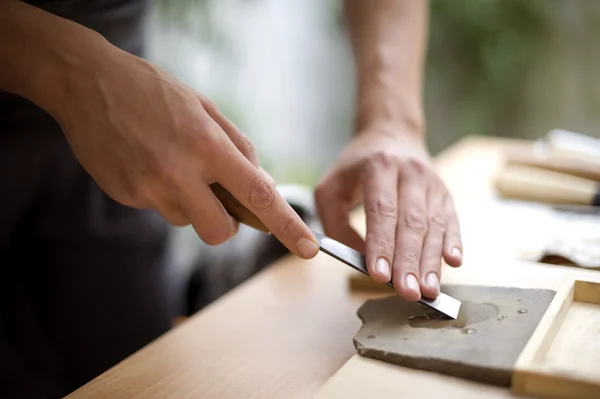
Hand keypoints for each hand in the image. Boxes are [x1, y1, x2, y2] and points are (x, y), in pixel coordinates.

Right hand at [50, 39, 319, 258]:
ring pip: (188, 221)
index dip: (288, 227)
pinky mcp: (127, 196)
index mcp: (207, 146)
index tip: (309, 249)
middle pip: (221, 232)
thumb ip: (238, 148)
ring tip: (172, 162)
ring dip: (191, 203)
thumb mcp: (206, 108)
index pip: (258, 197)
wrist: (87, 83)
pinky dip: (164, 193)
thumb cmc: (154, 91)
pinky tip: (149, 161)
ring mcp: (148, 189)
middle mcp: (179, 174)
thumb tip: (261, 186)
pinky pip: (160, 209)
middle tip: (220, 197)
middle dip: (228, 223)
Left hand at [315, 126, 462, 299]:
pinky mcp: (444, 194)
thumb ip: (335, 224)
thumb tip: (356, 260)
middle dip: (409, 261)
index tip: (380, 275)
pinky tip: (453, 263)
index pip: (382, 210)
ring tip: (428, 290)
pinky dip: (453, 243)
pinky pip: (451, 221)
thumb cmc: (356, 167)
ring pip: (434, 225)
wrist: (392, 133)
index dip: (381, 244)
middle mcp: (410, 173)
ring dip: (431, 261)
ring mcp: (431, 183)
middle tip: (408, 292)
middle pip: (412, 222)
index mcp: (378, 166)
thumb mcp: (330, 187)